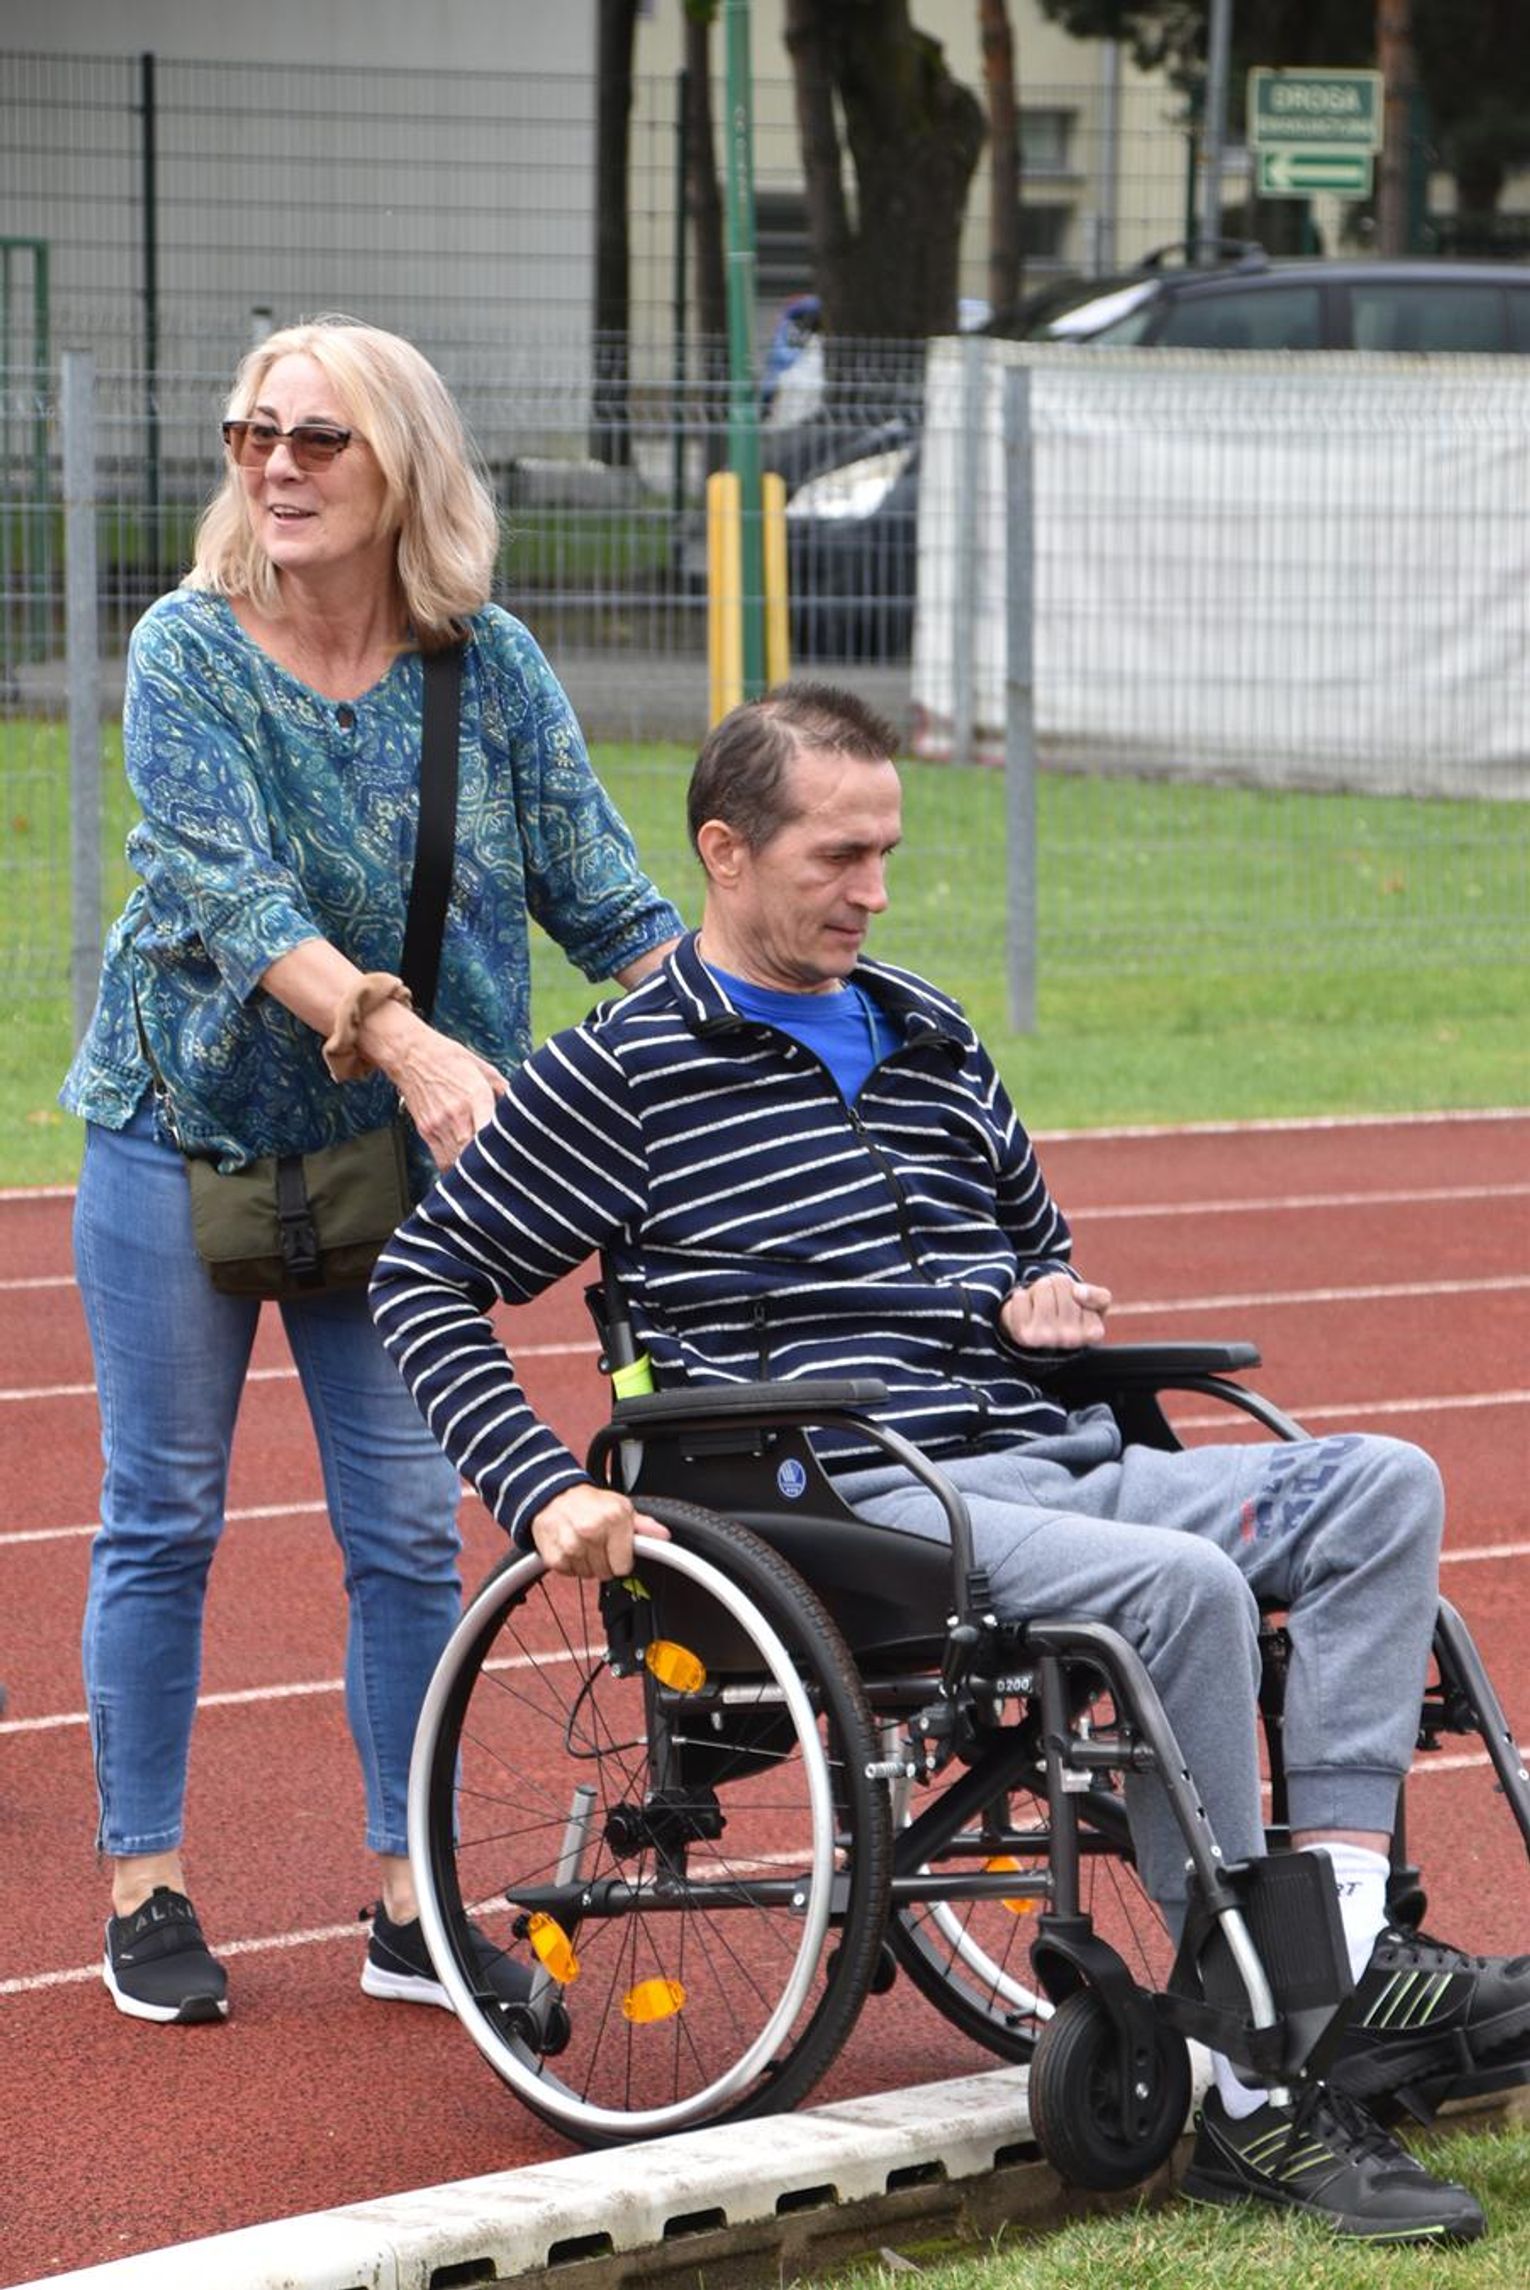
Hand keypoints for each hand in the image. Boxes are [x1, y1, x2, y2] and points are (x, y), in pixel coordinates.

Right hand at [370, 1008, 508, 1168]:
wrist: (411, 1056)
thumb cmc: (452, 1060)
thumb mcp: (484, 1069)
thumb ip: (504, 1091)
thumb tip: (523, 1110)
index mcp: (475, 1094)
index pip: (488, 1131)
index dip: (499, 1148)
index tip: (512, 1155)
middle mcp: (456, 1113)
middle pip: (471, 1152)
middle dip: (486, 1164)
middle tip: (502, 1170)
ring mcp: (438, 1125)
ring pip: (456, 1162)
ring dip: (470, 1170)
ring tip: (485, 1172)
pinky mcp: (426, 1131)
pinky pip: (441, 1161)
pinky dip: (454, 1169)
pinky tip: (465, 1168)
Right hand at [530, 1484, 670, 1578]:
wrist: (553, 1494)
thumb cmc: (588, 1502)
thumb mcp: (620, 1507)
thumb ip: (643, 1525)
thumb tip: (663, 1536)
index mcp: (614, 1519)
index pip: (624, 1566)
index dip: (622, 1560)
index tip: (616, 1551)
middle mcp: (592, 1531)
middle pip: (606, 1572)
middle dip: (604, 1561)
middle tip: (598, 1544)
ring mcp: (572, 1545)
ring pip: (588, 1575)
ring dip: (587, 1563)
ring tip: (583, 1543)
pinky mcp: (555, 1556)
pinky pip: (570, 1574)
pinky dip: (570, 1565)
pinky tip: (570, 1547)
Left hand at [1001, 1273, 1111, 1351]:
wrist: (1038, 1329)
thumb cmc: (1069, 1313)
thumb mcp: (1093, 1304)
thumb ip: (1099, 1296)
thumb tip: (1078, 1293)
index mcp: (1094, 1332)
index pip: (1080, 1289)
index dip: (1074, 1289)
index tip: (1074, 1305)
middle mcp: (1072, 1339)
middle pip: (1061, 1284)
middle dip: (1055, 1287)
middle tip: (1054, 1304)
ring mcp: (1047, 1339)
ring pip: (1042, 1289)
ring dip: (1038, 1291)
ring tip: (1040, 1306)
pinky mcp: (1024, 1335)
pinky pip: (1020, 1297)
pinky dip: (1020, 1297)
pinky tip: (1027, 1310)